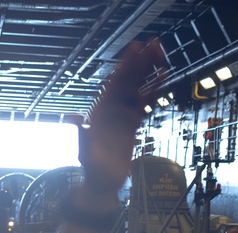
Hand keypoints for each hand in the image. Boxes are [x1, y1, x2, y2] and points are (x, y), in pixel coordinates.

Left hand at [75, 39, 165, 196]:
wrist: (103, 184)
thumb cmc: (93, 170)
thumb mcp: (87, 153)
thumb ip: (83, 136)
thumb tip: (76, 120)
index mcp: (99, 112)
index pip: (113, 84)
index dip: (125, 67)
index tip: (134, 51)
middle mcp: (110, 110)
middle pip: (127, 80)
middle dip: (139, 62)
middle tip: (152, 44)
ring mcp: (121, 115)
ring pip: (136, 87)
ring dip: (147, 70)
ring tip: (159, 53)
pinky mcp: (131, 123)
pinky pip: (143, 101)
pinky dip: (153, 89)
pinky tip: (162, 76)